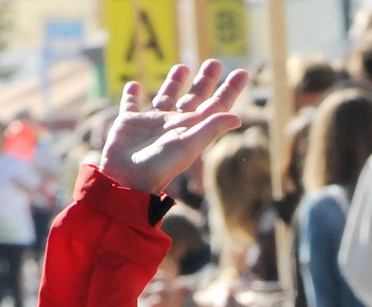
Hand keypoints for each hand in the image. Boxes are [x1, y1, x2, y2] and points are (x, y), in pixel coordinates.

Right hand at [100, 61, 248, 195]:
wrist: (128, 179)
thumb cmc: (160, 164)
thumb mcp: (189, 145)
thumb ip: (210, 129)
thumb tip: (238, 118)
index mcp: (192, 128)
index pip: (216, 105)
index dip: (230, 90)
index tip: (243, 72)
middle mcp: (175, 123)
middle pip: (195, 97)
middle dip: (206, 81)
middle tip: (215, 62)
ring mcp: (152, 122)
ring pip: (167, 97)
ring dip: (174, 82)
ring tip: (183, 66)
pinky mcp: (129, 122)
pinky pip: (131, 104)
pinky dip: (132, 94)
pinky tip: (134, 84)